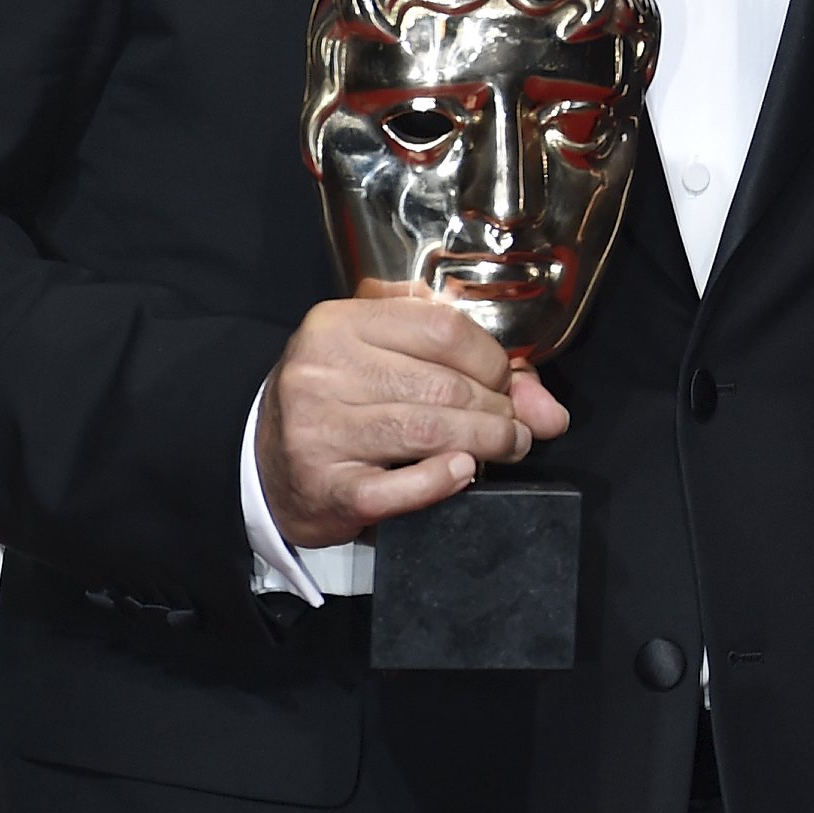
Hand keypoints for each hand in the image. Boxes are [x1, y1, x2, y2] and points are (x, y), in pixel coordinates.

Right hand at [255, 286, 570, 548]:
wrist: (262, 465)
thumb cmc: (340, 402)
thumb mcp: (389, 363)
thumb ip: (472, 371)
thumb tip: (551, 411)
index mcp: (339, 324)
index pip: (444, 329)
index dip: (493, 359)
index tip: (508, 382)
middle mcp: (321, 372)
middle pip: (444, 384)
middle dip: (498, 408)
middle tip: (515, 426)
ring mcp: (319, 431)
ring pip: (430, 431)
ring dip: (486, 442)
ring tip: (507, 447)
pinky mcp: (324, 487)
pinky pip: (400, 487)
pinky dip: (442, 480)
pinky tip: (463, 473)